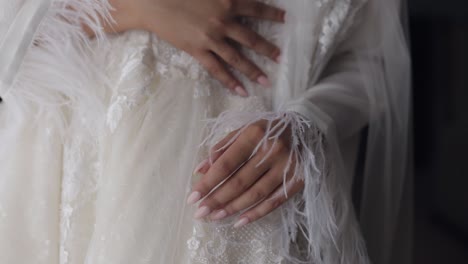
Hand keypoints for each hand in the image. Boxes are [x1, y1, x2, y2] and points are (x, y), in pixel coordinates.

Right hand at [101, 0, 284, 95]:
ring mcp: (211, 38)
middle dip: (268, 48)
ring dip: (254, 70)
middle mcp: (223, 21)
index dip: (273, 13)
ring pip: (238, 58)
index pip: (257, 8)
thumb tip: (238, 0)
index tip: (285, 18)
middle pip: (251, 38)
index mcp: (227, 1)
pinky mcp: (197, 50)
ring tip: (266, 81)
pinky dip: (230, 81)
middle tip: (281, 57)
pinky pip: (217, 69)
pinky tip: (241, 91)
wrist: (152, 1)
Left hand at [187, 119, 304, 227]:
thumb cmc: (268, 129)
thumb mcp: (243, 130)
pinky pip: (275, 201)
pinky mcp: (298, 179)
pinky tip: (239, 221)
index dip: (208, 182)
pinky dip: (256, 213)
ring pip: (256, 194)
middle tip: (200, 213)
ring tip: (215, 217)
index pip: (226, 163)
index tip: (192, 197)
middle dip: (217, 199)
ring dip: (233, 208)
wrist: (305, 127)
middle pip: (239, 181)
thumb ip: (221, 148)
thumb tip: (200, 171)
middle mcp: (272, 150)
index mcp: (255, 134)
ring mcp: (287, 166)